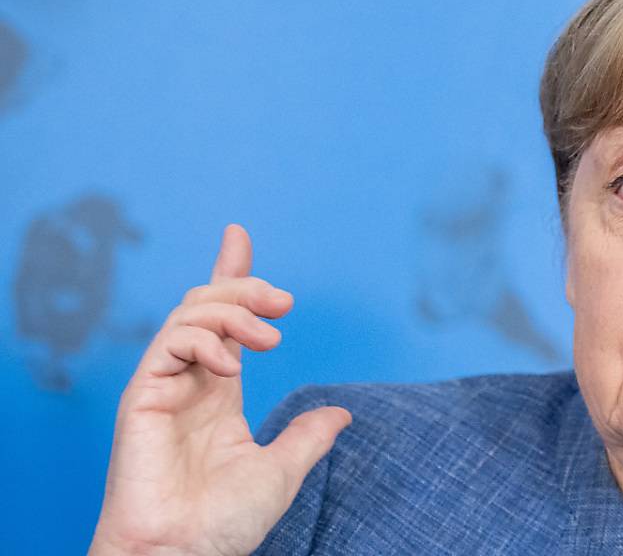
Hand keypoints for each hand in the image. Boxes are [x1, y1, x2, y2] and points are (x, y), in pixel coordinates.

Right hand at [89, 225, 351, 555]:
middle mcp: (190, 380)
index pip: (224, 320)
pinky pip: (170, 342)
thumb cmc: (222, 522)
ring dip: (233, 310)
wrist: (182, 555)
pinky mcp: (143, 395)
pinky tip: (233, 366)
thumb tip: (342, 414)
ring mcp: (164, 385)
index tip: (238, 237)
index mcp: (218, 391)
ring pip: (190, 313)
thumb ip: (307, 438)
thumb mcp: (281, 471)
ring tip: (271, 336)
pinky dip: (205, 340)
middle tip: (284, 300)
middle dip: (243, 285)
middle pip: (207, 304)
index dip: (232, 275)